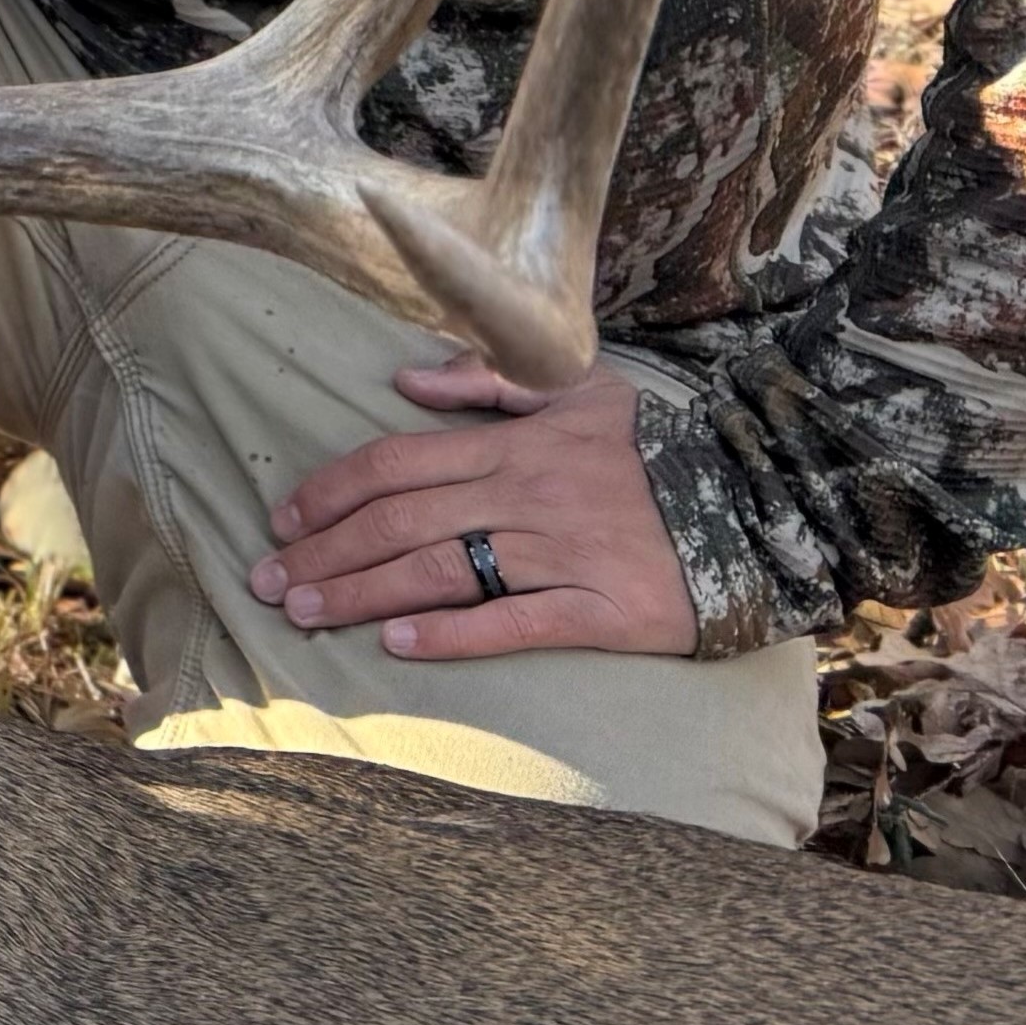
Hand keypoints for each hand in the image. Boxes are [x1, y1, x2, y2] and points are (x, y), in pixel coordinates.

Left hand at [248, 359, 697, 661]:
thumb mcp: (573, 388)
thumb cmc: (653, 446)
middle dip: (325, 552)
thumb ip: (485, 381)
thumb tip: (403, 380)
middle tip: (268, 581)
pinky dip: (452, 633)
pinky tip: (398, 644)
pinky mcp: (601, 609)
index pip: (396, 462)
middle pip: (401, 522)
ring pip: (441, 572)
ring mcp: (561, 553)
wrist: (757, 502)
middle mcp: (525, 494)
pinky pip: (514, 622)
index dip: (332, 490)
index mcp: (512, 443)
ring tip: (306, 614)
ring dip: (362, 594)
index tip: (283, 518)